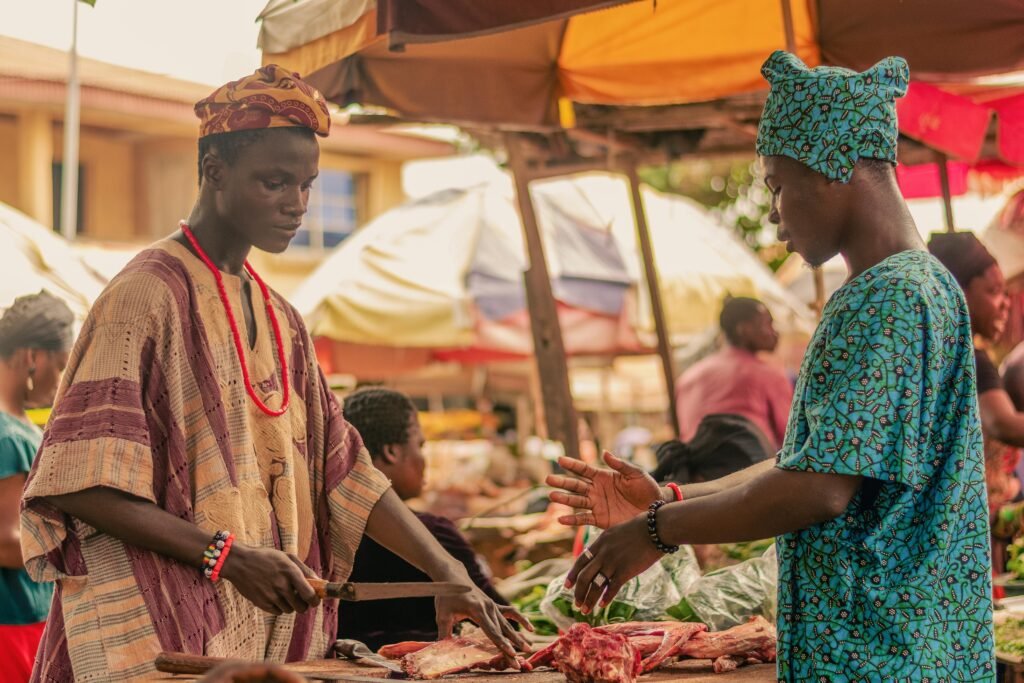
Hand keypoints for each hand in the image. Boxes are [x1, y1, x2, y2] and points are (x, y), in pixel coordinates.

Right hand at [220, 544, 320, 615]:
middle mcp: (282, 585)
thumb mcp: (287, 557)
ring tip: (285, 594)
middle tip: (301, 598)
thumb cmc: (266, 557)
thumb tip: (320, 581)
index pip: (309, 594)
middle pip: (301, 607)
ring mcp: (271, 596)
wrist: (239, 562)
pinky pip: (277, 612)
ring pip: (289, 610)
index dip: (315, 600)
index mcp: (290, 572)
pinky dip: (279, 607)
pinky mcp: (261, 603)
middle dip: (304, 604)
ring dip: (290, 605)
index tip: (315, 600)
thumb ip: (305, 570)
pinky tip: (275, 597)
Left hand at [435, 583, 531, 660]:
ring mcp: (493, 606)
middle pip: (502, 631)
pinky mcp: (494, 606)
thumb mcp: (442, 614)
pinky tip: (530, 629)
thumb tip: (442, 648)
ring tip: (529, 648)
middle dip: (512, 647)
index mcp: (477, 609)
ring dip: (519, 637)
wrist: (454, 577)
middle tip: (520, 662)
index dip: (501, 643)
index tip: (511, 653)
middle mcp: (488, 607)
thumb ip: (444, 632)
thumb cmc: (447, 596)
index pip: (491, 630)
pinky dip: (521, 620)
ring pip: (508, 624)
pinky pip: (511, 613)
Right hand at [546, 451, 662, 528]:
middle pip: (576, 485)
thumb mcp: (636, 473)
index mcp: (603, 476)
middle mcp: (597, 490)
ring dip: (564, 499)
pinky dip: (572, 520)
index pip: (584, 469)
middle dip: (562, 482)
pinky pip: (583, 519)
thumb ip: (620, 464)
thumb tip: (605, 452)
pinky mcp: (600, 519)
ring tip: (552, 496)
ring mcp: (597, 504)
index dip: (572, 464)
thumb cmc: (647, 488)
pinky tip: (560, 520)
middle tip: (548, 479)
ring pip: (576, 501)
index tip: (559, 459)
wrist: (655, 510)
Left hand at [565, 515, 661, 614]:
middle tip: (576, 603)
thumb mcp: (615, 532)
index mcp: (599, 543)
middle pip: (584, 577)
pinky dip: (605, 599)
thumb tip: (600, 555)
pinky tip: (602, 606)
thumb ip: (606, 544)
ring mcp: (613, 563)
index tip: (567, 586)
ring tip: (585, 610)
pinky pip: (612, 588)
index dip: (572, 575)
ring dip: (588, 600)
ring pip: (595, 586)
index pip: (580, 561)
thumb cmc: (638, 529)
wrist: (654, 529)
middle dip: (578, 592)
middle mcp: (603, 554)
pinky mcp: (625, 571)